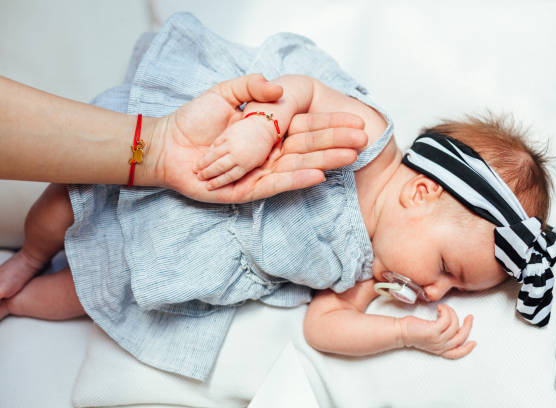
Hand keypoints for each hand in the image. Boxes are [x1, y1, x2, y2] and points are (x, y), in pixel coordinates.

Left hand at [149, 74, 366, 202]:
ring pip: (299, 166)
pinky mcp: (250, 190)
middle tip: (364, 139)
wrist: (168, 146)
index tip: (355, 119)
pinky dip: (298, 179)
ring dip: (325, 160)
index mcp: (267, 132)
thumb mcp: (224, 94)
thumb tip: (277, 88)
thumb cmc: (193, 121)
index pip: (306, 127)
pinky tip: (320, 173)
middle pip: (308, 147)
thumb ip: (250, 87)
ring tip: (351, 155)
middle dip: (336, 142)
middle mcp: (269, 153)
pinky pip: (278, 184)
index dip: (330, 123)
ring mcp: (261, 172)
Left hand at [397, 304, 475, 358]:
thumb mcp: (429, 336)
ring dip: (452, 313)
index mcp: (439, 349)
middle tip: (469, 317)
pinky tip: (440, 308)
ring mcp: (437, 339)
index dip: (467, 349)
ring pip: (455, 325)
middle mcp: (440, 346)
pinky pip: (447, 319)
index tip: (473, 342)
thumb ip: (440, 335)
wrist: (401, 331)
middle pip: (461, 337)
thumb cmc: (412, 331)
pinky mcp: (433, 331)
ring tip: (445, 309)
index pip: (457, 353)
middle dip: (468, 326)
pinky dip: (446, 311)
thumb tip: (451, 325)